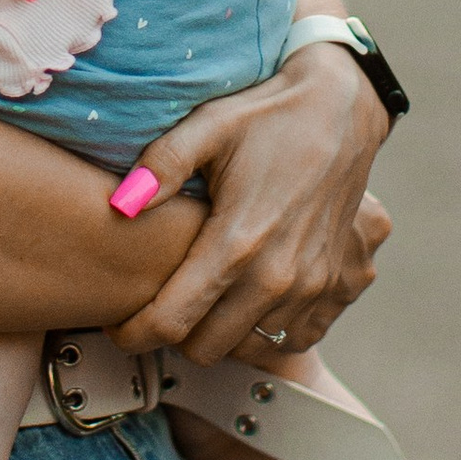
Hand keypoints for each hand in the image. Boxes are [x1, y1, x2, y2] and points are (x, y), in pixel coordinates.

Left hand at [107, 39, 391, 367]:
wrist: (342, 110)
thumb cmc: (269, 116)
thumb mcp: (209, 126)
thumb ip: (161, 166)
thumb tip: (119, 205)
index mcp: (238, 242)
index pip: (171, 321)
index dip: (134, 333)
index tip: (117, 327)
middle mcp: (277, 276)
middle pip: (205, 348)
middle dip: (174, 335)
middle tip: (161, 304)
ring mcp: (310, 286)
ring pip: (248, 349)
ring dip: (221, 332)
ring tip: (205, 297)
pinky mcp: (335, 287)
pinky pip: (292, 340)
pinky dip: (266, 331)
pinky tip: (248, 299)